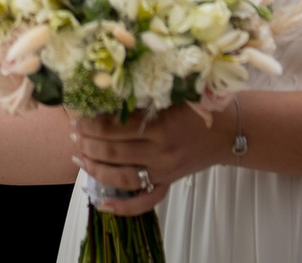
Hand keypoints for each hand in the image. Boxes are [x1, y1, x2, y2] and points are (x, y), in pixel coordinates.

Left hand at [69, 106, 231, 214]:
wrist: (228, 130)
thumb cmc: (199, 107)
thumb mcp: (171, 95)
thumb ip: (142, 97)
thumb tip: (105, 96)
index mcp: (161, 126)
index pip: (114, 128)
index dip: (91, 123)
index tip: (79, 116)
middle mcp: (161, 152)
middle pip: (114, 152)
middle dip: (88, 143)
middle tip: (74, 134)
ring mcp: (165, 172)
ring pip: (122, 177)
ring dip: (96, 168)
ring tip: (80, 157)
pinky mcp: (168, 183)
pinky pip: (144, 201)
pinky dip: (123, 206)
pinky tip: (102, 203)